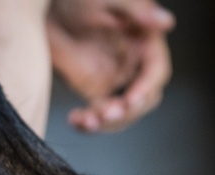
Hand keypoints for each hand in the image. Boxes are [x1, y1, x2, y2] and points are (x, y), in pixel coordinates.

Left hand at [47, 0, 174, 131]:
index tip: (132, 99)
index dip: (147, 88)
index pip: (156, 72)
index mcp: (145, 43)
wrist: (47, 14)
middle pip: (142, 100)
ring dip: (107, 122)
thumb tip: (167, 21)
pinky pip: (98, 115)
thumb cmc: (79, 0)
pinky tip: (76, 120)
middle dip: (127, 112)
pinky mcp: (96, 92)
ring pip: (121, 113)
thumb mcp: (107, 1)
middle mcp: (134, 65)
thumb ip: (137, 12)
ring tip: (88, 121)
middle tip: (108, 115)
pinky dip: (88, 123)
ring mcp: (116, 81)